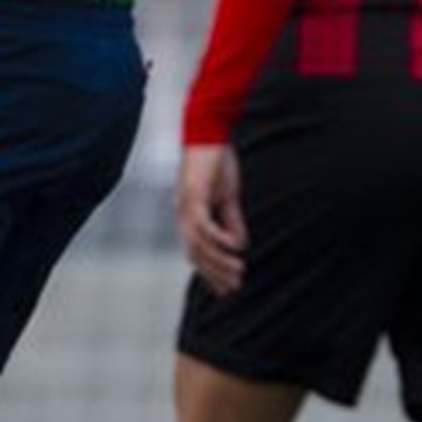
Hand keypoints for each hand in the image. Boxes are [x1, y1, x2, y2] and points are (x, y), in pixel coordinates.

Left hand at [176, 144, 247, 295]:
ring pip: (198, 244)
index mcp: (188, 215)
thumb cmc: (217, 162)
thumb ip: (231, 220)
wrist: (209, 131)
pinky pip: (203, 225)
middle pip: (195, 254)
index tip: (226, 289)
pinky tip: (235, 247)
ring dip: (218, 261)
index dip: (209, 272)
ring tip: (238, 271)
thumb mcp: (227, 196)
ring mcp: (185, 205)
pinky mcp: (194, 194)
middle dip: (214, 273)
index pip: (195, 252)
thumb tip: (239, 244)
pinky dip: (218, 238)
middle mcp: (182, 214)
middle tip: (234, 288)